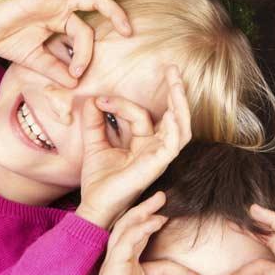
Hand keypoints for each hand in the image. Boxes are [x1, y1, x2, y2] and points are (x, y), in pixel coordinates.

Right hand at [0, 0, 131, 87]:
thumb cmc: (6, 41)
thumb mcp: (37, 60)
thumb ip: (56, 70)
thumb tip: (75, 83)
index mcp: (61, 19)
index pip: (85, 32)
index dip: (86, 53)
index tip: (77, 72)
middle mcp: (59, 5)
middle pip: (94, 1)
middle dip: (114, 12)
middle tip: (128, 29)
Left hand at [75, 67, 192, 228]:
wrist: (93, 205)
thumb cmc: (98, 180)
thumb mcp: (94, 143)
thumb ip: (95, 122)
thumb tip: (93, 100)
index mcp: (144, 144)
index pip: (140, 115)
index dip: (120, 103)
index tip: (99, 101)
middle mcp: (155, 149)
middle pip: (174, 116)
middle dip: (175, 91)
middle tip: (172, 68)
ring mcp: (159, 157)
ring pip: (180, 127)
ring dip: (181, 104)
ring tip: (177, 83)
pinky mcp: (158, 165)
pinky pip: (174, 144)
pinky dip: (175, 127)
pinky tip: (172, 112)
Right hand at [76, 194, 211, 274]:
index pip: (165, 267)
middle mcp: (124, 269)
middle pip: (138, 234)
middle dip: (150, 215)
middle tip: (163, 199)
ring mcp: (117, 266)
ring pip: (129, 230)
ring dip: (143, 212)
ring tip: (158, 198)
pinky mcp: (113, 266)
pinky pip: (126, 239)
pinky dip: (139, 227)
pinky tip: (153, 219)